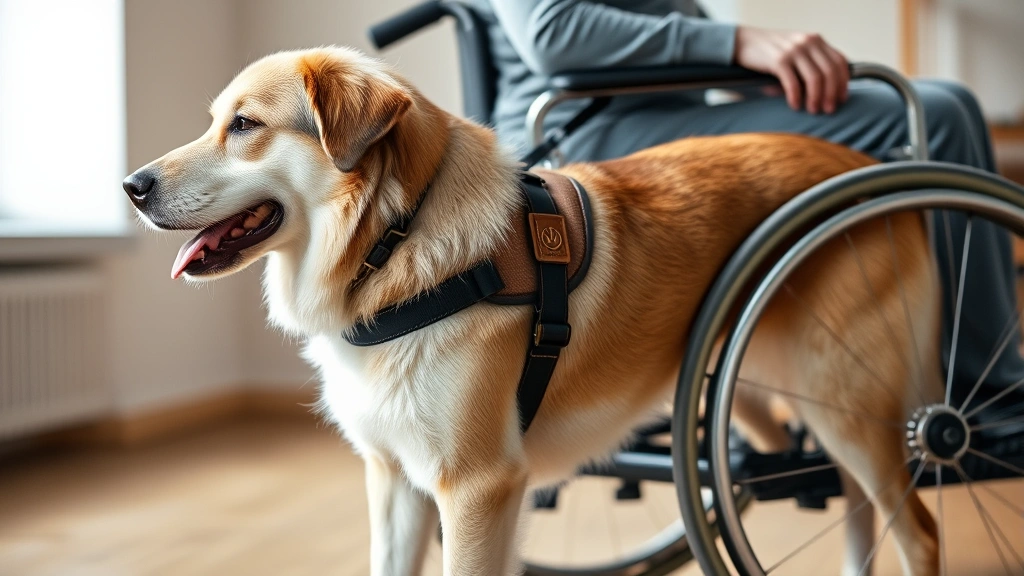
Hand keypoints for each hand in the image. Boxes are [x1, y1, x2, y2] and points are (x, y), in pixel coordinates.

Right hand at [734, 26, 849, 113]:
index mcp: (815, 40)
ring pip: (815, 78)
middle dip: (831, 94)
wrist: (744, 41)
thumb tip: (825, 91)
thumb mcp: (795, 50)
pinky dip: (796, 97)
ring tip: (812, 110)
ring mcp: (793, 50)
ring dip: (816, 98)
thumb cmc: (770, 51)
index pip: (839, 61)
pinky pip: (793, 83)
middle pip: (829, 72)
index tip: (842, 98)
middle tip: (828, 110)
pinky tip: (795, 105)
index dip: (843, 82)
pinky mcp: (778, 60)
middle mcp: (807, 42)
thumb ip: (810, 63)